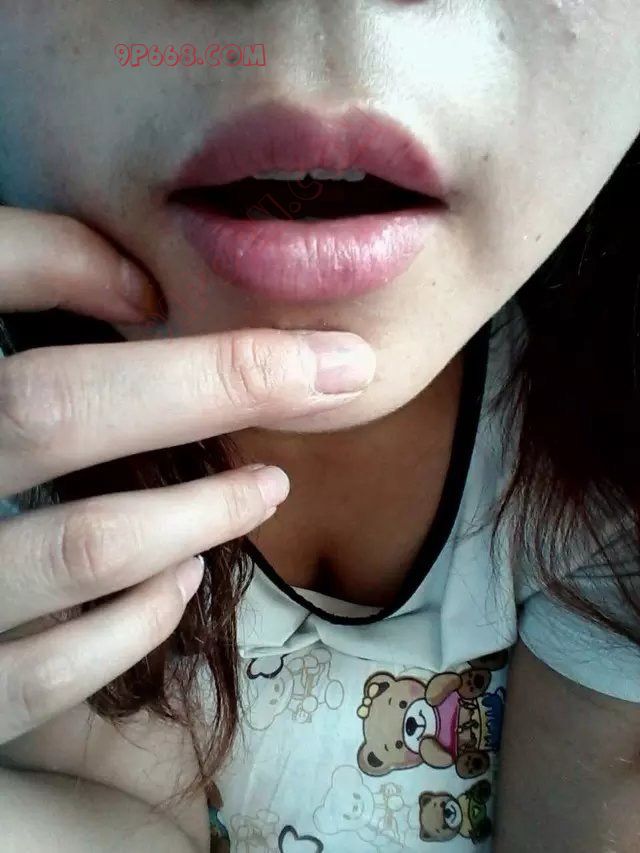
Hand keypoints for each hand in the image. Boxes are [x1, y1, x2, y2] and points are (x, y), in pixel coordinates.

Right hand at [0, 206, 375, 744]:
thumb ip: (26, 289)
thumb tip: (142, 287)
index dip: (63, 262)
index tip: (168, 287)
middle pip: (52, 410)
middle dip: (209, 384)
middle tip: (330, 371)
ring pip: (83, 545)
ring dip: (201, 511)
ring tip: (270, 487)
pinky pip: (54, 669)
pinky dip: (140, 620)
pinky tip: (188, 579)